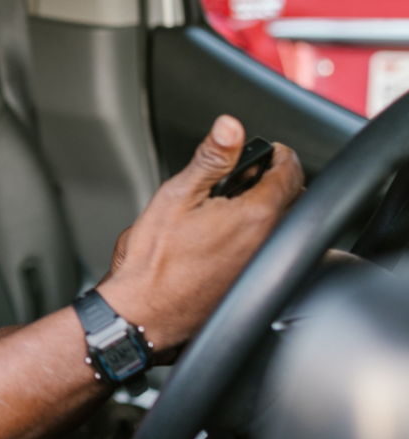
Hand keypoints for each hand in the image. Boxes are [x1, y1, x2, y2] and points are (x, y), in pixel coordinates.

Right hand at [98, 115, 303, 352]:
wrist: (144, 312)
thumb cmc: (154, 261)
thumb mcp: (177, 195)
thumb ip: (210, 158)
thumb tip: (230, 126)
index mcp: (255, 216)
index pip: (290, 172)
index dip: (279, 153)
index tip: (268, 149)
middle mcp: (268, 243)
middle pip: (293, 198)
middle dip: (275, 179)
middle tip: (247, 172)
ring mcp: (262, 266)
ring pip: (282, 226)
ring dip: (268, 207)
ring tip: (232, 202)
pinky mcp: (252, 283)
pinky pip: (269, 250)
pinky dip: (258, 235)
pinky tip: (225, 236)